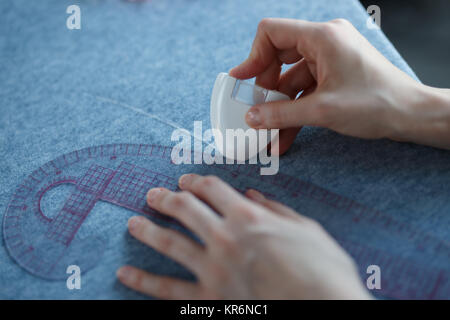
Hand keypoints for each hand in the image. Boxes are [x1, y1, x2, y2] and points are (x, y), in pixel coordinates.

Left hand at [117, 174, 371, 298]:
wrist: (324, 307)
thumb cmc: (323, 271)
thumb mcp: (307, 229)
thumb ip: (277, 210)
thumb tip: (255, 195)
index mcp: (248, 216)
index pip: (213, 189)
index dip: (196, 181)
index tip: (186, 180)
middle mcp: (224, 237)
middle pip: (185, 209)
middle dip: (167, 198)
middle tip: (153, 194)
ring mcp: (213, 269)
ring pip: (170, 243)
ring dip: (148, 230)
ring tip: (132, 222)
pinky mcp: (209, 299)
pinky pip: (169, 289)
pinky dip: (144, 280)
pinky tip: (126, 272)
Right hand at [230, 18, 449, 152]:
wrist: (411, 115)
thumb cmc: (376, 104)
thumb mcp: (322, 110)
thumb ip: (281, 114)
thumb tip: (251, 117)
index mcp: (322, 38)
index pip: (272, 33)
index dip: (252, 57)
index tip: (241, 81)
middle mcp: (324, 43)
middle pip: (278, 58)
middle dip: (266, 88)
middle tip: (257, 112)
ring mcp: (329, 60)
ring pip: (291, 80)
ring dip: (279, 108)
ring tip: (268, 135)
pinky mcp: (334, 77)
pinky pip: (305, 91)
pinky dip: (294, 111)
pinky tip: (284, 137)